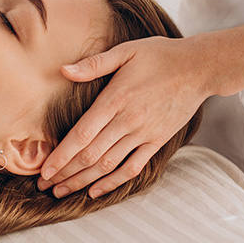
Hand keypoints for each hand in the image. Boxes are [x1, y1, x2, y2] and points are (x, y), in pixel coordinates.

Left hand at [38, 36, 209, 197]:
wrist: (200, 68)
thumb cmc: (160, 55)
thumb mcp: (126, 51)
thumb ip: (93, 64)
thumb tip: (63, 70)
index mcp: (115, 99)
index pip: (82, 134)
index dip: (61, 155)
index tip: (44, 170)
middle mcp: (128, 121)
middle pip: (90, 155)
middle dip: (65, 173)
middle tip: (43, 186)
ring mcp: (143, 134)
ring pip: (108, 165)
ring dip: (83, 181)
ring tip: (62, 192)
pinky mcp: (157, 141)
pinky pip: (133, 168)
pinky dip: (113, 182)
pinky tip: (96, 191)